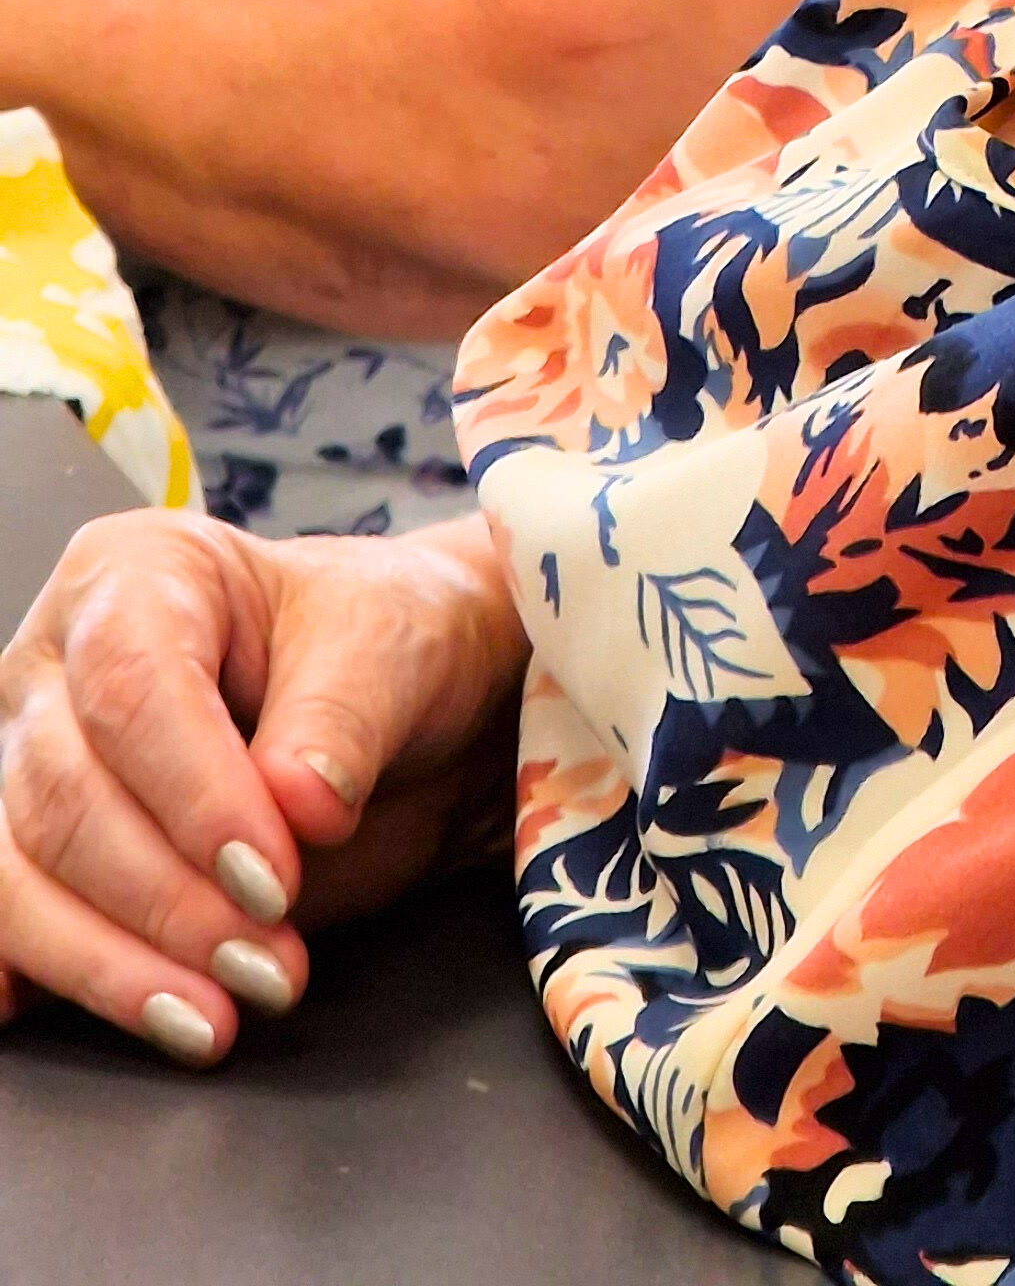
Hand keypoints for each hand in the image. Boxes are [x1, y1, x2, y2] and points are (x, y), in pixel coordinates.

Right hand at [0, 507, 527, 1064]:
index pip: (130, 690)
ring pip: (21, 881)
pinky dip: (53, 982)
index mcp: (134, 573)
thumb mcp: (393, 648)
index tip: (274, 874)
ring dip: (115, 967)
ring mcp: (27, 765)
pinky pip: (5, 929)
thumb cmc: (385, 643)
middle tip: (267, 965)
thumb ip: (342, 722)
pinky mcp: (34, 858)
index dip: (195, 794)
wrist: (401, 707)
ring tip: (218, 1017)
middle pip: (67, 799)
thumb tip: (299, 805)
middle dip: (167, 902)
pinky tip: (117, 1015)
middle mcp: (56, 664)